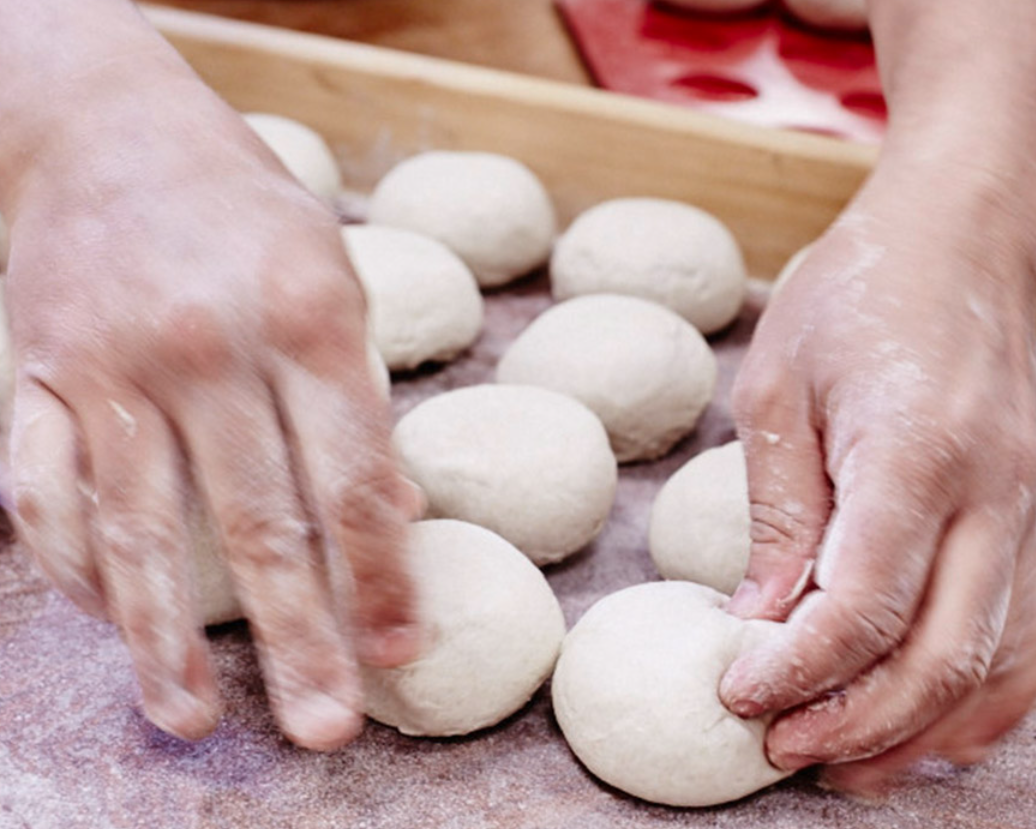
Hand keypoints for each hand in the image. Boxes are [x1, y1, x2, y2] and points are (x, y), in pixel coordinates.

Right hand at [0, 60, 420, 749]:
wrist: (106, 128)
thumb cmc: (245, 214)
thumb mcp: (331, 277)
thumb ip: (357, 398)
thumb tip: (397, 519)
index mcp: (308, 314)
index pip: (355, 477)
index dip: (380, 578)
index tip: (396, 655)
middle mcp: (211, 343)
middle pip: (259, 522)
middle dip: (296, 638)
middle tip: (323, 730)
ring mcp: (113, 361)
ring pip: (140, 530)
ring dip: (163, 641)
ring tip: (191, 721)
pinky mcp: (38, 373)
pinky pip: (47, 496)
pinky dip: (74, 570)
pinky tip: (108, 622)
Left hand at [720, 156, 1035, 791]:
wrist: (960, 236)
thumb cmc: (856, 296)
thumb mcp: (779, 388)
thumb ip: (778, 511)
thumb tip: (759, 620)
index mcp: (916, 455)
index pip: (862, 607)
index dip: (796, 671)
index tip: (736, 696)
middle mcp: (995, 498)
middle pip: (939, 657)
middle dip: (853, 723)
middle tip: (777, 751)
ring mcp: (1031, 515)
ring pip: (994, 666)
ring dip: (914, 732)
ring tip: (837, 765)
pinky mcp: (1034, 522)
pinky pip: (1022, 640)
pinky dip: (971, 701)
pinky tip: (914, 728)